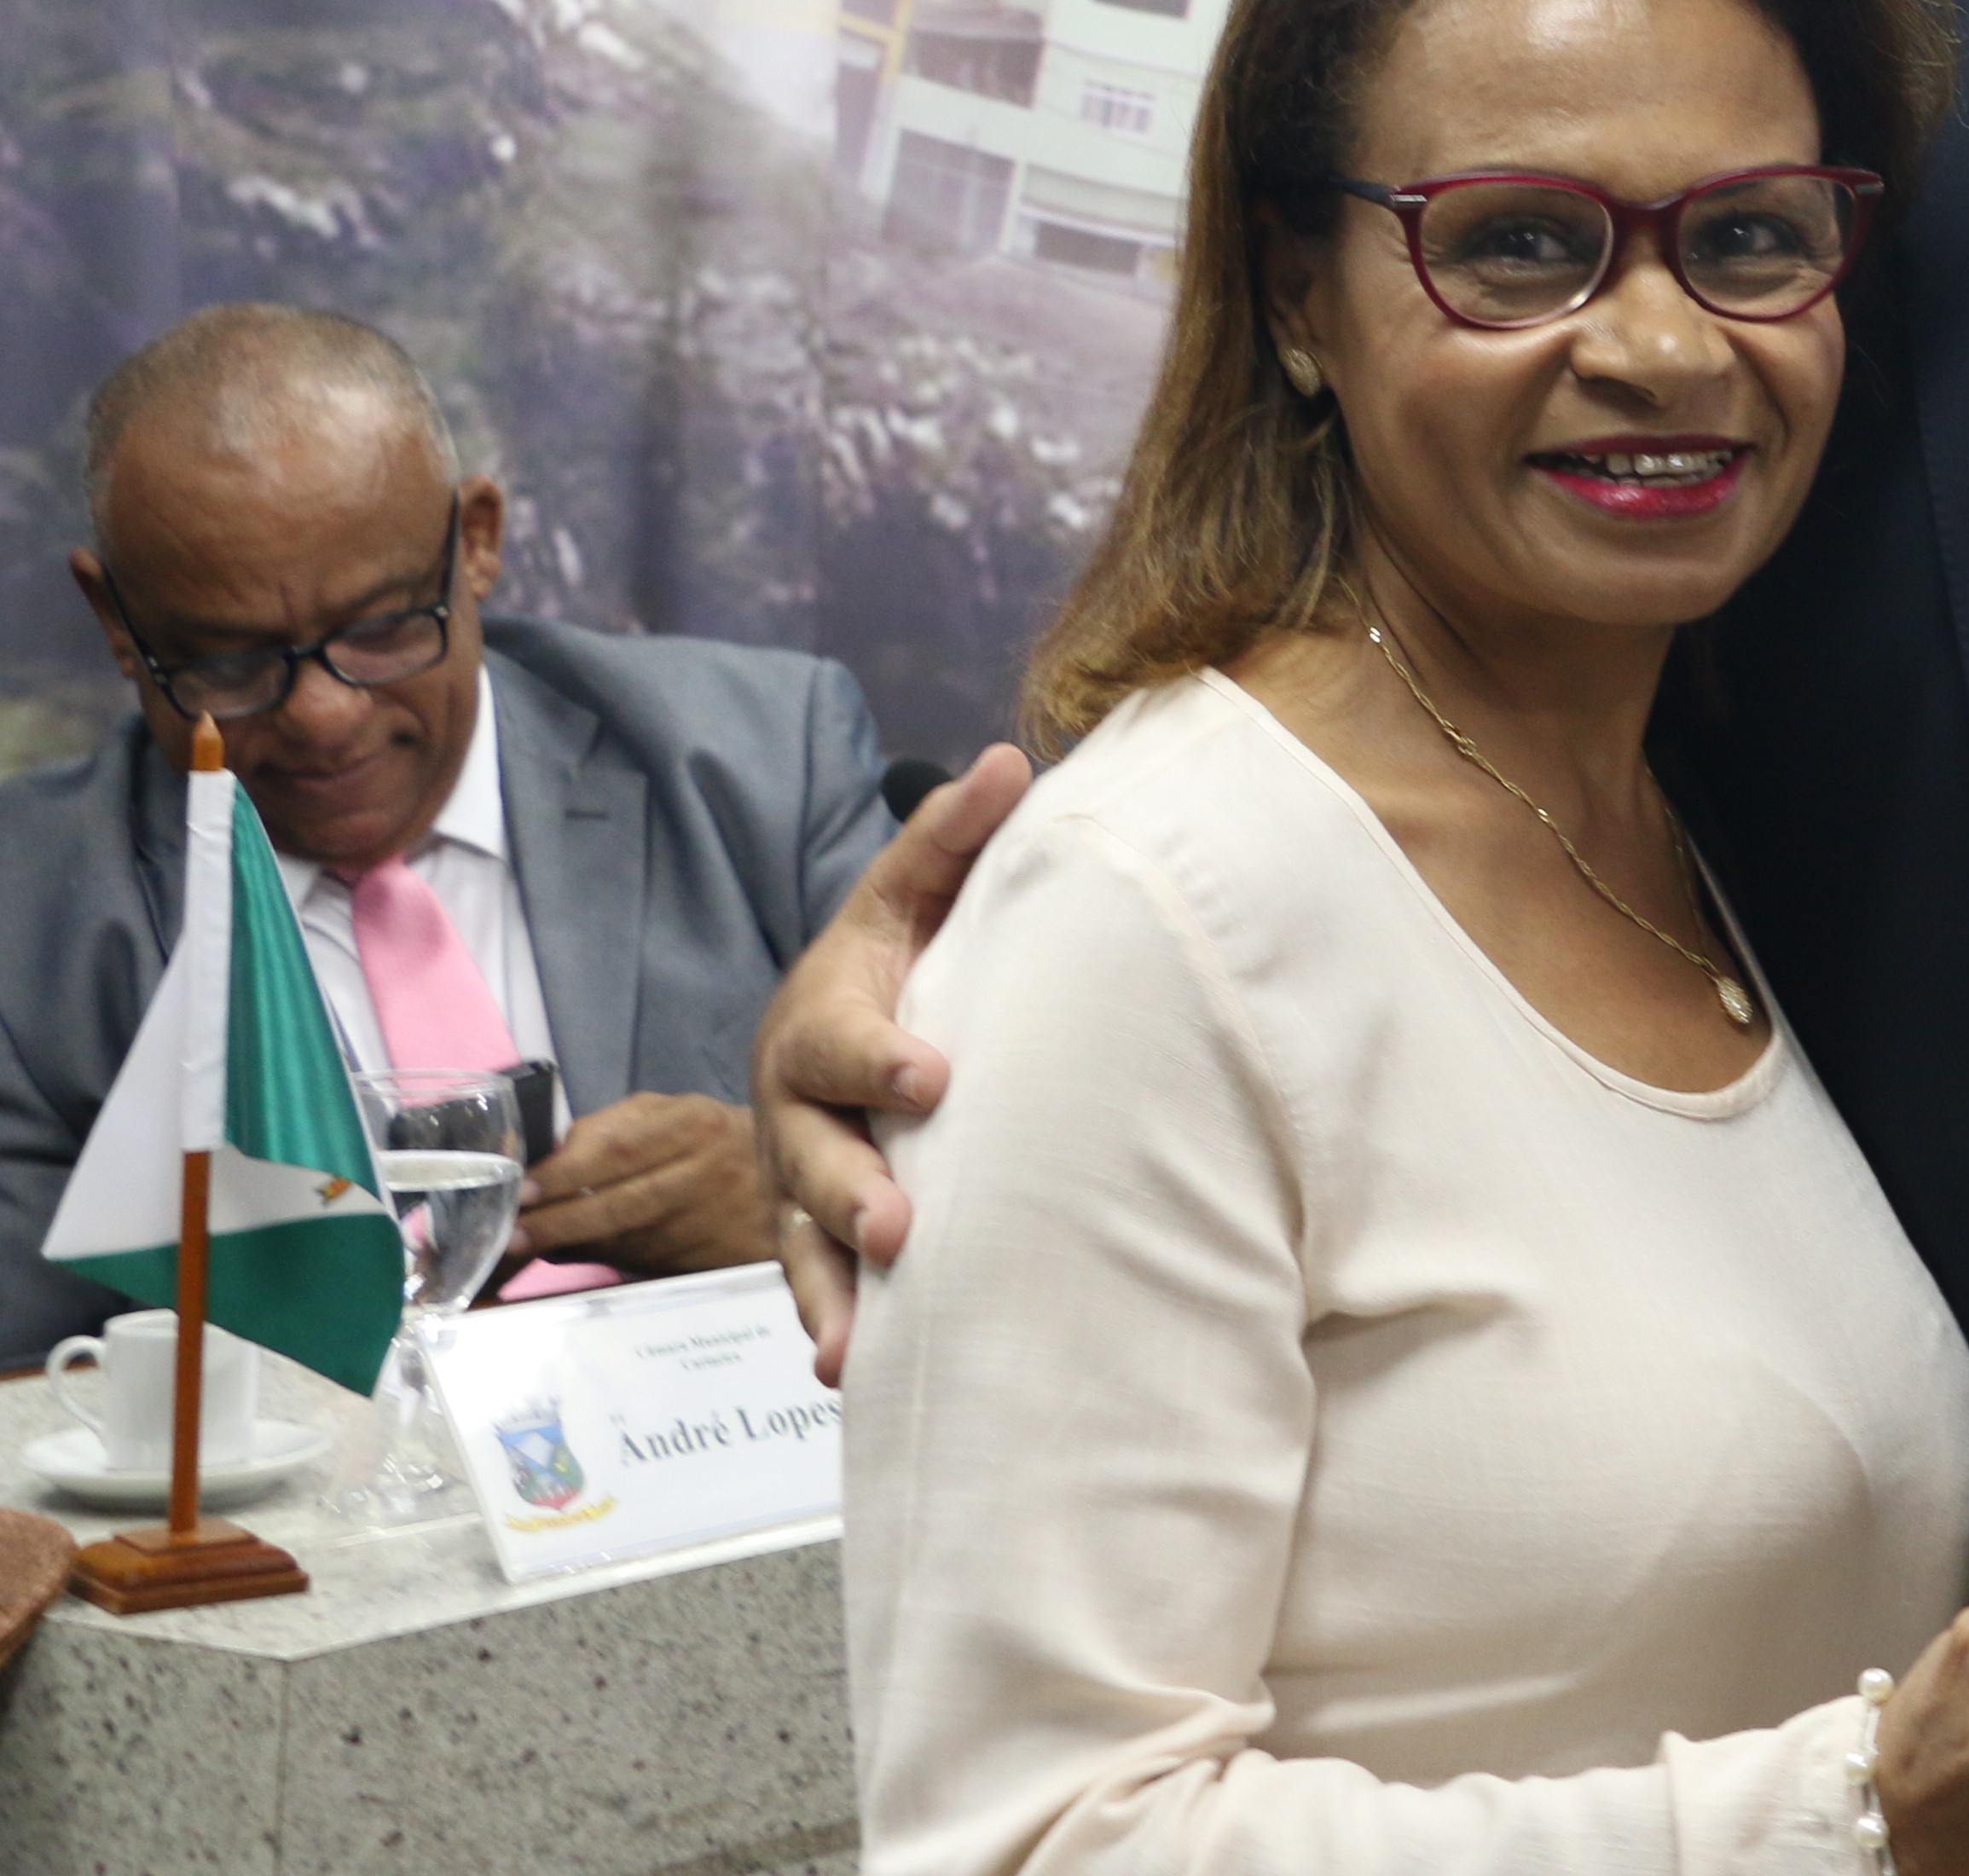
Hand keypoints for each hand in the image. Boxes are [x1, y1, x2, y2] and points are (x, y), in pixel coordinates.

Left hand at [506, 1094, 774, 1277]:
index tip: (520, 1191)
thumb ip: (613, 1130)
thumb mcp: (673, 1114)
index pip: (618, 1149)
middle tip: (509, 1236)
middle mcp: (706, 1171)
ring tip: (521, 1251)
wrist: (796, 1176)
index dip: (565, 1172)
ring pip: (629, 1240)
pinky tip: (571, 1261)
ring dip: (572, 1248)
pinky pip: (646, 1265)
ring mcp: (712, 1221)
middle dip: (559, 1222)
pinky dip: (602, 1265)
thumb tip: (549, 1166)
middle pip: (621, 1202)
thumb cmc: (713, 1140)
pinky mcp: (716, 1261)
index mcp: (694, 1124)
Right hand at [749, 747, 1029, 1384]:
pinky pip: (812, 1285)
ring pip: (801, 1237)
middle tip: (898, 1222)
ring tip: (862, 1335)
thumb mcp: (913, 895)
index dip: (882, 1059)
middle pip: (812, 1153)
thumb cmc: (896, 960)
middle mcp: (796, 1108)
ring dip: (832, 1284)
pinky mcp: (814, 1233)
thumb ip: (953, 838)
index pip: (846, 1040)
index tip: (933, 1077)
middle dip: (850, 1189)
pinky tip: (854, 1373)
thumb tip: (1007, 760)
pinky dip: (831, 1325)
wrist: (836, 1030)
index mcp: (823, 1019)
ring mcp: (797, 1177)